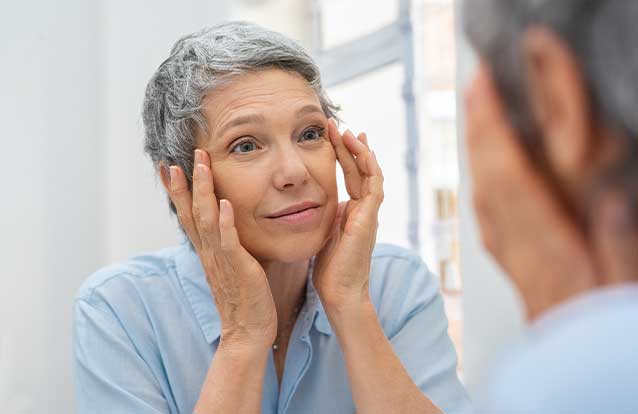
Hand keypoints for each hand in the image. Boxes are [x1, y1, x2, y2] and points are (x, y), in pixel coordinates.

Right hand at [167, 149, 276, 349]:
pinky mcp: (238, 268)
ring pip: (206, 220)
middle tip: (178, 157)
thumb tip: (231, 224)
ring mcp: (221, 260)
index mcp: (207, 251)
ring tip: (201, 165)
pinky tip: (223, 204)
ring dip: (203, 191)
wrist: (248, 331)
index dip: (177, 191)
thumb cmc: (245, 298)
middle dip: (184, 183)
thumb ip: (229, 245)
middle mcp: (209, 252)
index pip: (187, 215)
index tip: (168, 167)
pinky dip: (224, 222)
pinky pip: (229, 242)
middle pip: (190, 212)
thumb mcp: (233, 266)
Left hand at [313, 119, 383, 312]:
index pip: (350, 177)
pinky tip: (360, 149)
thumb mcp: (323, 236)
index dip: (342, 156)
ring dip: (359, 151)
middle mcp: (364, 210)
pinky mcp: (370, 218)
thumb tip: (311, 204)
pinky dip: (369, 165)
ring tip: (347, 131)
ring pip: (370, 173)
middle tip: (336, 125)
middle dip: (348, 147)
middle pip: (360, 170)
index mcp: (352, 213)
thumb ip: (323, 218)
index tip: (332, 137)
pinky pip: (374, 185)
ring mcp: (369, 213)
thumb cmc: (330, 270)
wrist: (341, 293)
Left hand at [464, 64, 630, 318]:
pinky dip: (483, 176)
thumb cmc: (596, 316)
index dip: (495, 131)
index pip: (510, 176)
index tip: (486, 93)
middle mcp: (517, 242)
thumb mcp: (618, 275)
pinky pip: (487, 208)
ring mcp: (508, 249)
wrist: (570, 360)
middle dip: (481, 128)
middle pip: (490, 176)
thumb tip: (607, 195)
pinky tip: (485, 162)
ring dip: (478, 148)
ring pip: (484, 189)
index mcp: (544, 243)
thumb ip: (613, 237)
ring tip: (478, 112)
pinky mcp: (507, 254)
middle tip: (477, 87)